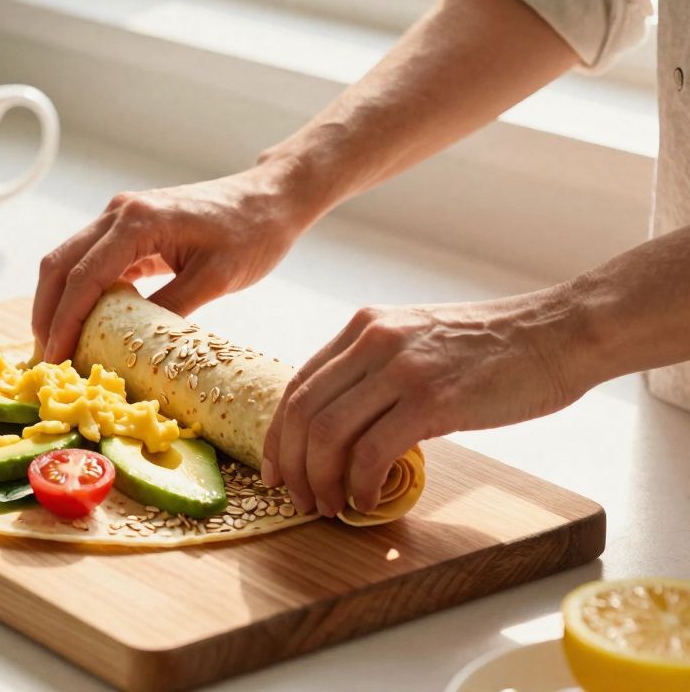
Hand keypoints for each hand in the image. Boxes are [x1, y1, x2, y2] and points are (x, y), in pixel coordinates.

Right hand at [33, 165, 320, 362]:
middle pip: (60, 264)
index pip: (85, 277)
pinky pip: (90, 260)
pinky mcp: (128, 227)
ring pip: (67, 260)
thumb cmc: (252, 233)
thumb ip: (171, 309)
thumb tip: (132, 348)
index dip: (65, 321)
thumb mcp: (216, 278)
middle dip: (46, 313)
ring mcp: (120, 216)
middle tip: (46, 358)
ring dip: (56, 302)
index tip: (57, 358)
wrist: (269, 198)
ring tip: (56, 345)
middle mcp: (120, 213)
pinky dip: (78, 292)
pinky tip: (82, 323)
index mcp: (139, 221)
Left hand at [261, 291, 590, 516]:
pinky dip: (360, 485)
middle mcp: (372, 341)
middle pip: (301, 413)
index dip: (278, 436)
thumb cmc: (493, 348)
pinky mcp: (433, 400)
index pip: (297, 386)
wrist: (557, 334)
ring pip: (327, 433)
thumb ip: (375, 374)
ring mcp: (401, 369)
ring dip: (322, 481)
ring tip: (332, 507)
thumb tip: (345, 430)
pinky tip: (368, 502)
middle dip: (293, 466)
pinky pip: (372, 452)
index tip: (277, 471)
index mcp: (363, 327)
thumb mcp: (417, 342)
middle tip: (300, 500)